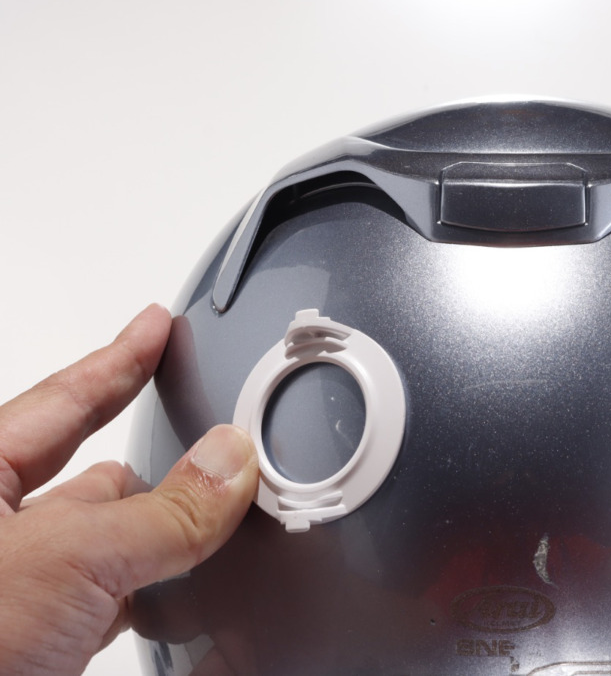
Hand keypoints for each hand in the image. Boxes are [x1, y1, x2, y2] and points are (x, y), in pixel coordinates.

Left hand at [0, 305, 258, 674]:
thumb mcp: (63, 559)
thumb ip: (159, 512)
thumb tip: (230, 463)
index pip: (62, 400)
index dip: (118, 358)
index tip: (156, 327)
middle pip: (97, 479)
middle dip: (161, 471)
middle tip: (223, 454)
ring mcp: (19, 595)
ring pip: (113, 550)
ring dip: (168, 547)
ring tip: (221, 535)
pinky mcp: (37, 649)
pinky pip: (115, 609)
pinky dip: (160, 605)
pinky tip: (189, 609)